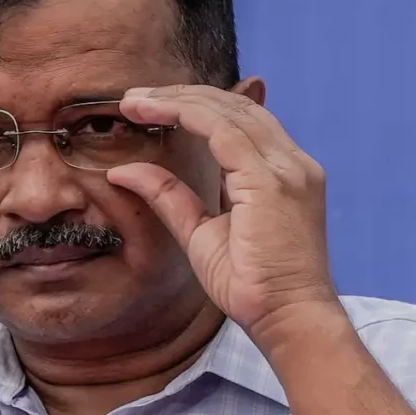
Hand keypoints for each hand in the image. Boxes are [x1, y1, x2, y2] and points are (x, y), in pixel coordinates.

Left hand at [109, 84, 338, 333]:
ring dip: (178, 98)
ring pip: (228, 111)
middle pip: (235, 107)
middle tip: (134, 98)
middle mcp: (291, 164)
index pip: (241, 122)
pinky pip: (222, 131)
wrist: (288, 319)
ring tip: (135, 101)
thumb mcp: (201, 233)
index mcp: (283, 173)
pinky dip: (185, 114)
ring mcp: (286, 169)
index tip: (151, 106)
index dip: (194, 107)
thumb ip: (170, 197)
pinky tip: (154, 111)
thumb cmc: (253, 286)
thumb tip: (124, 171)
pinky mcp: (271, 181)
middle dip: (182, 95)